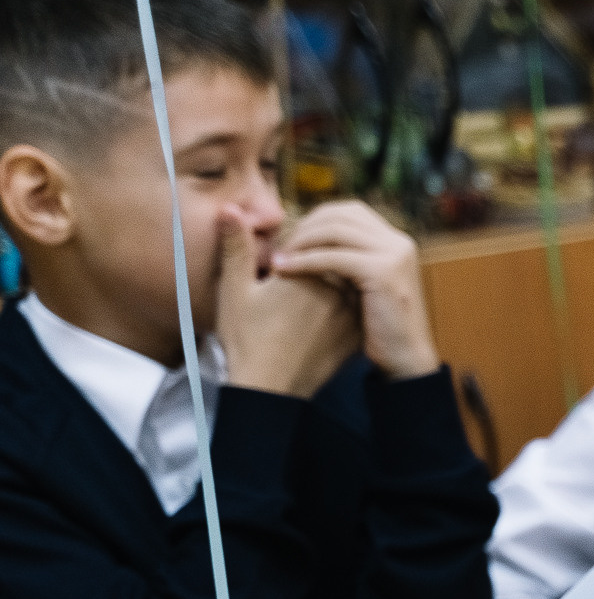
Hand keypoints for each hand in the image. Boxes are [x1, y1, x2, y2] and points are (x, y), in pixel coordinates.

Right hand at [215, 214, 358, 398]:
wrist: (270, 389)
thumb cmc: (246, 340)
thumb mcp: (234, 291)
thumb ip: (237, 248)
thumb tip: (231, 208)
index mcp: (309, 274)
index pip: (310, 246)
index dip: (292, 255)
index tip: (274, 275)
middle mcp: (337, 291)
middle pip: (332, 264)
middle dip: (313, 269)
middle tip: (286, 299)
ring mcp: (350, 314)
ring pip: (346, 287)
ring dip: (330, 287)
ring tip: (300, 311)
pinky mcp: (356, 335)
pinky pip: (354, 311)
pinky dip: (340, 309)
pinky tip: (317, 323)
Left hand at [269, 201, 441, 378]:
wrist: (406, 358)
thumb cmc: (381, 328)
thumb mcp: (366, 285)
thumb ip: (350, 260)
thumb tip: (313, 243)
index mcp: (396, 241)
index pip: (348, 211)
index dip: (314, 220)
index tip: (291, 240)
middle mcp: (398, 241)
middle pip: (339, 215)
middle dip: (303, 228)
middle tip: (279, 247)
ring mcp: (394, 255)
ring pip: (334, 231)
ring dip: (300, 242)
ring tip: (277, 258)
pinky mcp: (383, 273)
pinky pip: (333, 258)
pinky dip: (304, 261)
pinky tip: (284, 270)